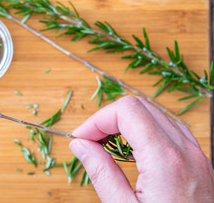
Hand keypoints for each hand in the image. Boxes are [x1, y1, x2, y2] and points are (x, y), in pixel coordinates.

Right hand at [69, 95, 213, 202]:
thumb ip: (100, 172)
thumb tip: (80, 145)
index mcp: (165, 159)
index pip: (126, 111)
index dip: (97, 119)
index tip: (81, 138)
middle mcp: (185, 149)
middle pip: (139, 106)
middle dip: (108, 118)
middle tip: (90, 140)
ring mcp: (195, 153)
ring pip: (154, 113)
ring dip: (126, 122)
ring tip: (107, 144)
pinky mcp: (198, 160)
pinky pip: (168, 128)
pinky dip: (144, 129)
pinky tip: (132, 148)